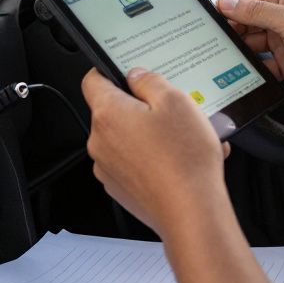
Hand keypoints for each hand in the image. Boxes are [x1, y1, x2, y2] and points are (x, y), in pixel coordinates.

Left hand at [81, 67, 231, 234]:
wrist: (191, 211)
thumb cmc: (183, 159)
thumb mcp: (176, 101)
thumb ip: (150, 81)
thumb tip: (136, 76)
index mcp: (108, 114)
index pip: (92, 80)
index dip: (108, 70)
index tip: (125, 70)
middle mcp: (100, 141)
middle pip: (113, 110)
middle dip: (140, 106)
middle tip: (171, 109)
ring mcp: (108, 168)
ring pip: (126, 137)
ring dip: (149, 133)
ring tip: (183, 138)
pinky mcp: (121, 187)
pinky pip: (133, 161)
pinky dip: (152, 156)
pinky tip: (180, 158)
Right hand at [217, 0, 283, 100]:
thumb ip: (258, 12)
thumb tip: (228, 4)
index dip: (226, 7)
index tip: (208, 18)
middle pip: (246, 23)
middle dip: (230, 32)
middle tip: (213, 43)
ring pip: (253, 46)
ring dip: (241, 53)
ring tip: (225, 60)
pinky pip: (265, 67)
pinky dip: (255, 71)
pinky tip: (246, 75)